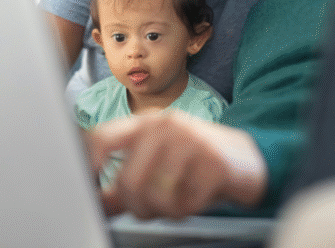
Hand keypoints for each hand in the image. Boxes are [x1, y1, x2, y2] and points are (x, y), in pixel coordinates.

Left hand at [86, 110, 267, 219]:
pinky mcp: (214, 163)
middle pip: (127, 181)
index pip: (102, 138)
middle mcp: (166, 127)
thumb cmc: (197, 159)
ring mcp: (191, 142)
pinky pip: (186, 204)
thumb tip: (95, 201)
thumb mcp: (160, 161)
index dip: (87, 165)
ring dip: (165, 210)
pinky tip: (198, 197)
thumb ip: (126, 180)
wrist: (249, 157)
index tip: (86, 188)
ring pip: (155, 196)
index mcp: (147, 124)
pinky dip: (189, 210)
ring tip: (177, 201)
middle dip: (136, 206)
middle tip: (151, 208)